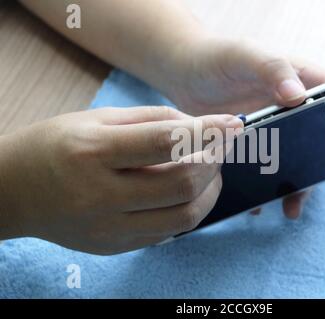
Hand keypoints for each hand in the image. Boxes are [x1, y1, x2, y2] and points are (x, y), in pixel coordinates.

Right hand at [0, 107, 242, 254]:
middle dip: (214, 162)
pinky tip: (187, 192)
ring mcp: (108, 228)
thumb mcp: (98, 118)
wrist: (14, 191)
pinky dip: (189, 209)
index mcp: (94, 153)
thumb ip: (153, 120)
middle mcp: (101, 196)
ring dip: (209, 191)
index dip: (208, 131)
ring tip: (209, 171)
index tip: (233, 124)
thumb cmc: (56, 145)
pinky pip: (169, 232)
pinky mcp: (115, 246)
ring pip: (184, 216)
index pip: (167, 142)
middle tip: (220, 147)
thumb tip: (201, 127)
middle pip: (183, 185)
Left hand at [163, 39, 324, 217]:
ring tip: (291, 208)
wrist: (185, 75)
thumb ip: (272, 69)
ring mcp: (280, 130)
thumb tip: (298, 96)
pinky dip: (269, 191)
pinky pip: (273, 173)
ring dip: (304, 188)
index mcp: (304, 81)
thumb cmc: (216, 58)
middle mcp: (298, 108)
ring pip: (304, 162)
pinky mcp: (259, 147)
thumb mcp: (243, 56)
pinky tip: (258, 204)